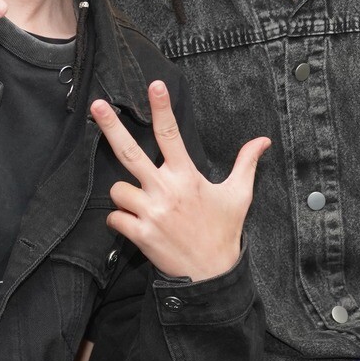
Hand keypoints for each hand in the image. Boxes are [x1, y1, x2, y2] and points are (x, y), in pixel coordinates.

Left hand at [89, 80, 268, 282]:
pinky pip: (114, 217)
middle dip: (110, 127)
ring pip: (118, 189)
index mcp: (187, 177)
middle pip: (130, 152)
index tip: (154, 85)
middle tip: (95, 105)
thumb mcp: (239, 194)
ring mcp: (151, 212)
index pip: (171, 135)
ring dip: (124, 194)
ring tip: (141, 205)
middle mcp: (166, 190)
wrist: (212, 275)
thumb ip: (246, 163)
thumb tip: (263, 140)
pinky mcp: (140, 234)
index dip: (162, 108)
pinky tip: (133, 224)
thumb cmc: (224, 231)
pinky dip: (119, 219)